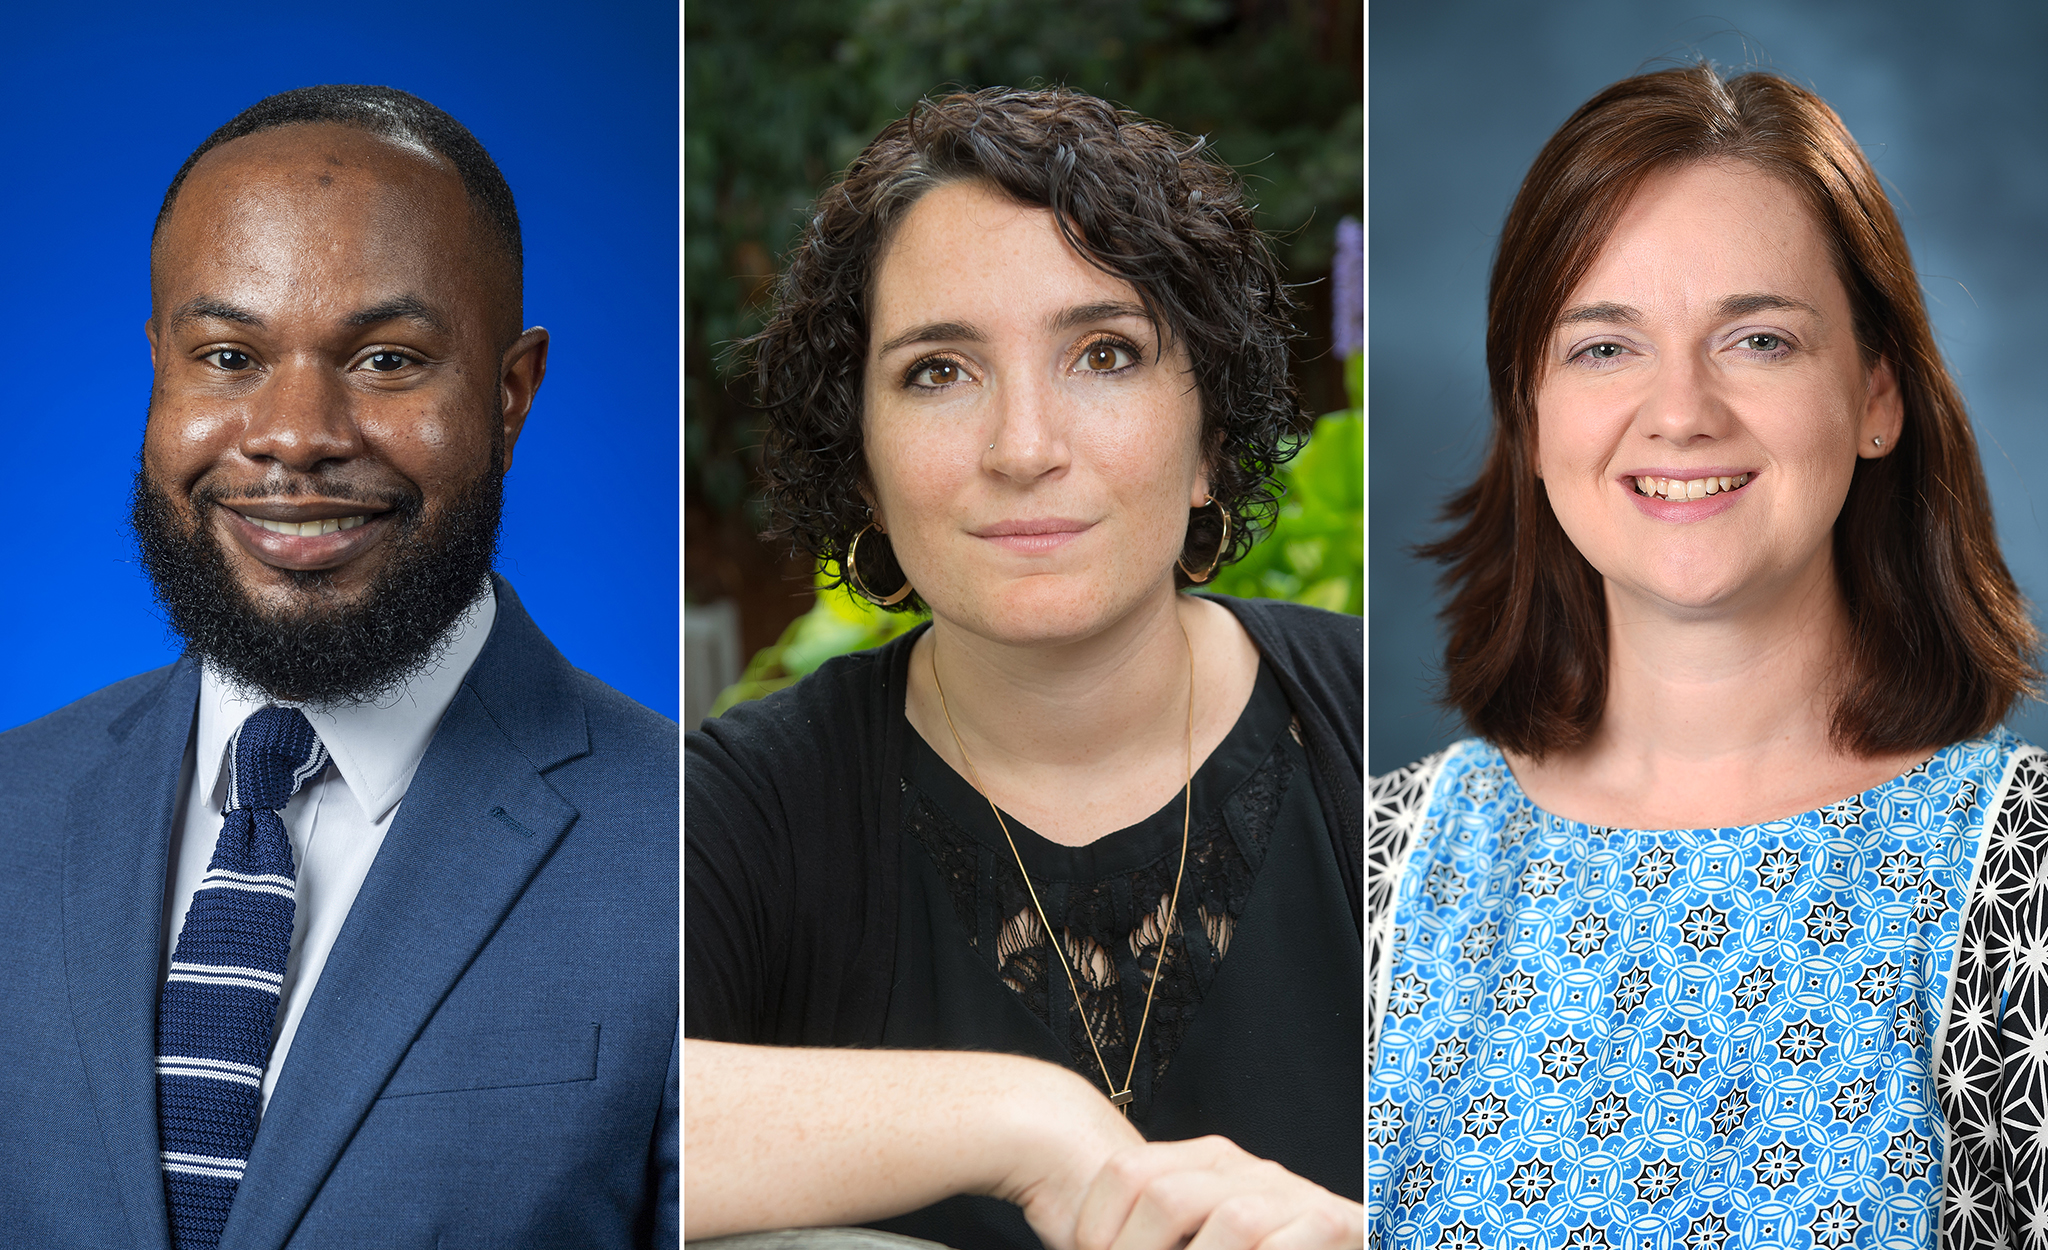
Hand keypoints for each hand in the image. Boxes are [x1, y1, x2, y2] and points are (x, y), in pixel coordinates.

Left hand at [1063, 1136, 1362, 1249]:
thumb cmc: (1257, 1245)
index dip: (1097, 1225)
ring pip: (1232, 1221)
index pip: (1127, 1171)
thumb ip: (1161, 1237)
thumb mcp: (1199, 1235)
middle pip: (1167, 1197)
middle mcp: (1241, 1166)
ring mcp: (1288, 1193)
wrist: (1344, 1239)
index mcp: (1201, 1159)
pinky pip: (1278, 1245)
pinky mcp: (1334, 1222)